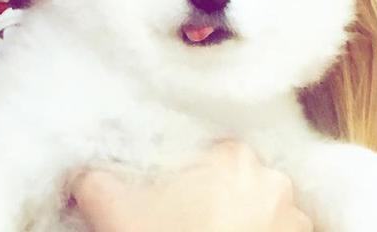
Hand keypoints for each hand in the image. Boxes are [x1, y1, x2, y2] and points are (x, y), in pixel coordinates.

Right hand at [72, 141, 312, 231]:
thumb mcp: (114, 209)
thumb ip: (94, 180)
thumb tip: (80, 175)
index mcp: (234, 158)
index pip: (214, 152)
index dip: (193, 176)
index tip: (178, 197)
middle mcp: (274, 183)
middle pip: (244, 182)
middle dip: (223, 200)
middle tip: (193, 222)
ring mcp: (295, 224)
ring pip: (268, 214)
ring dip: (249, 225)